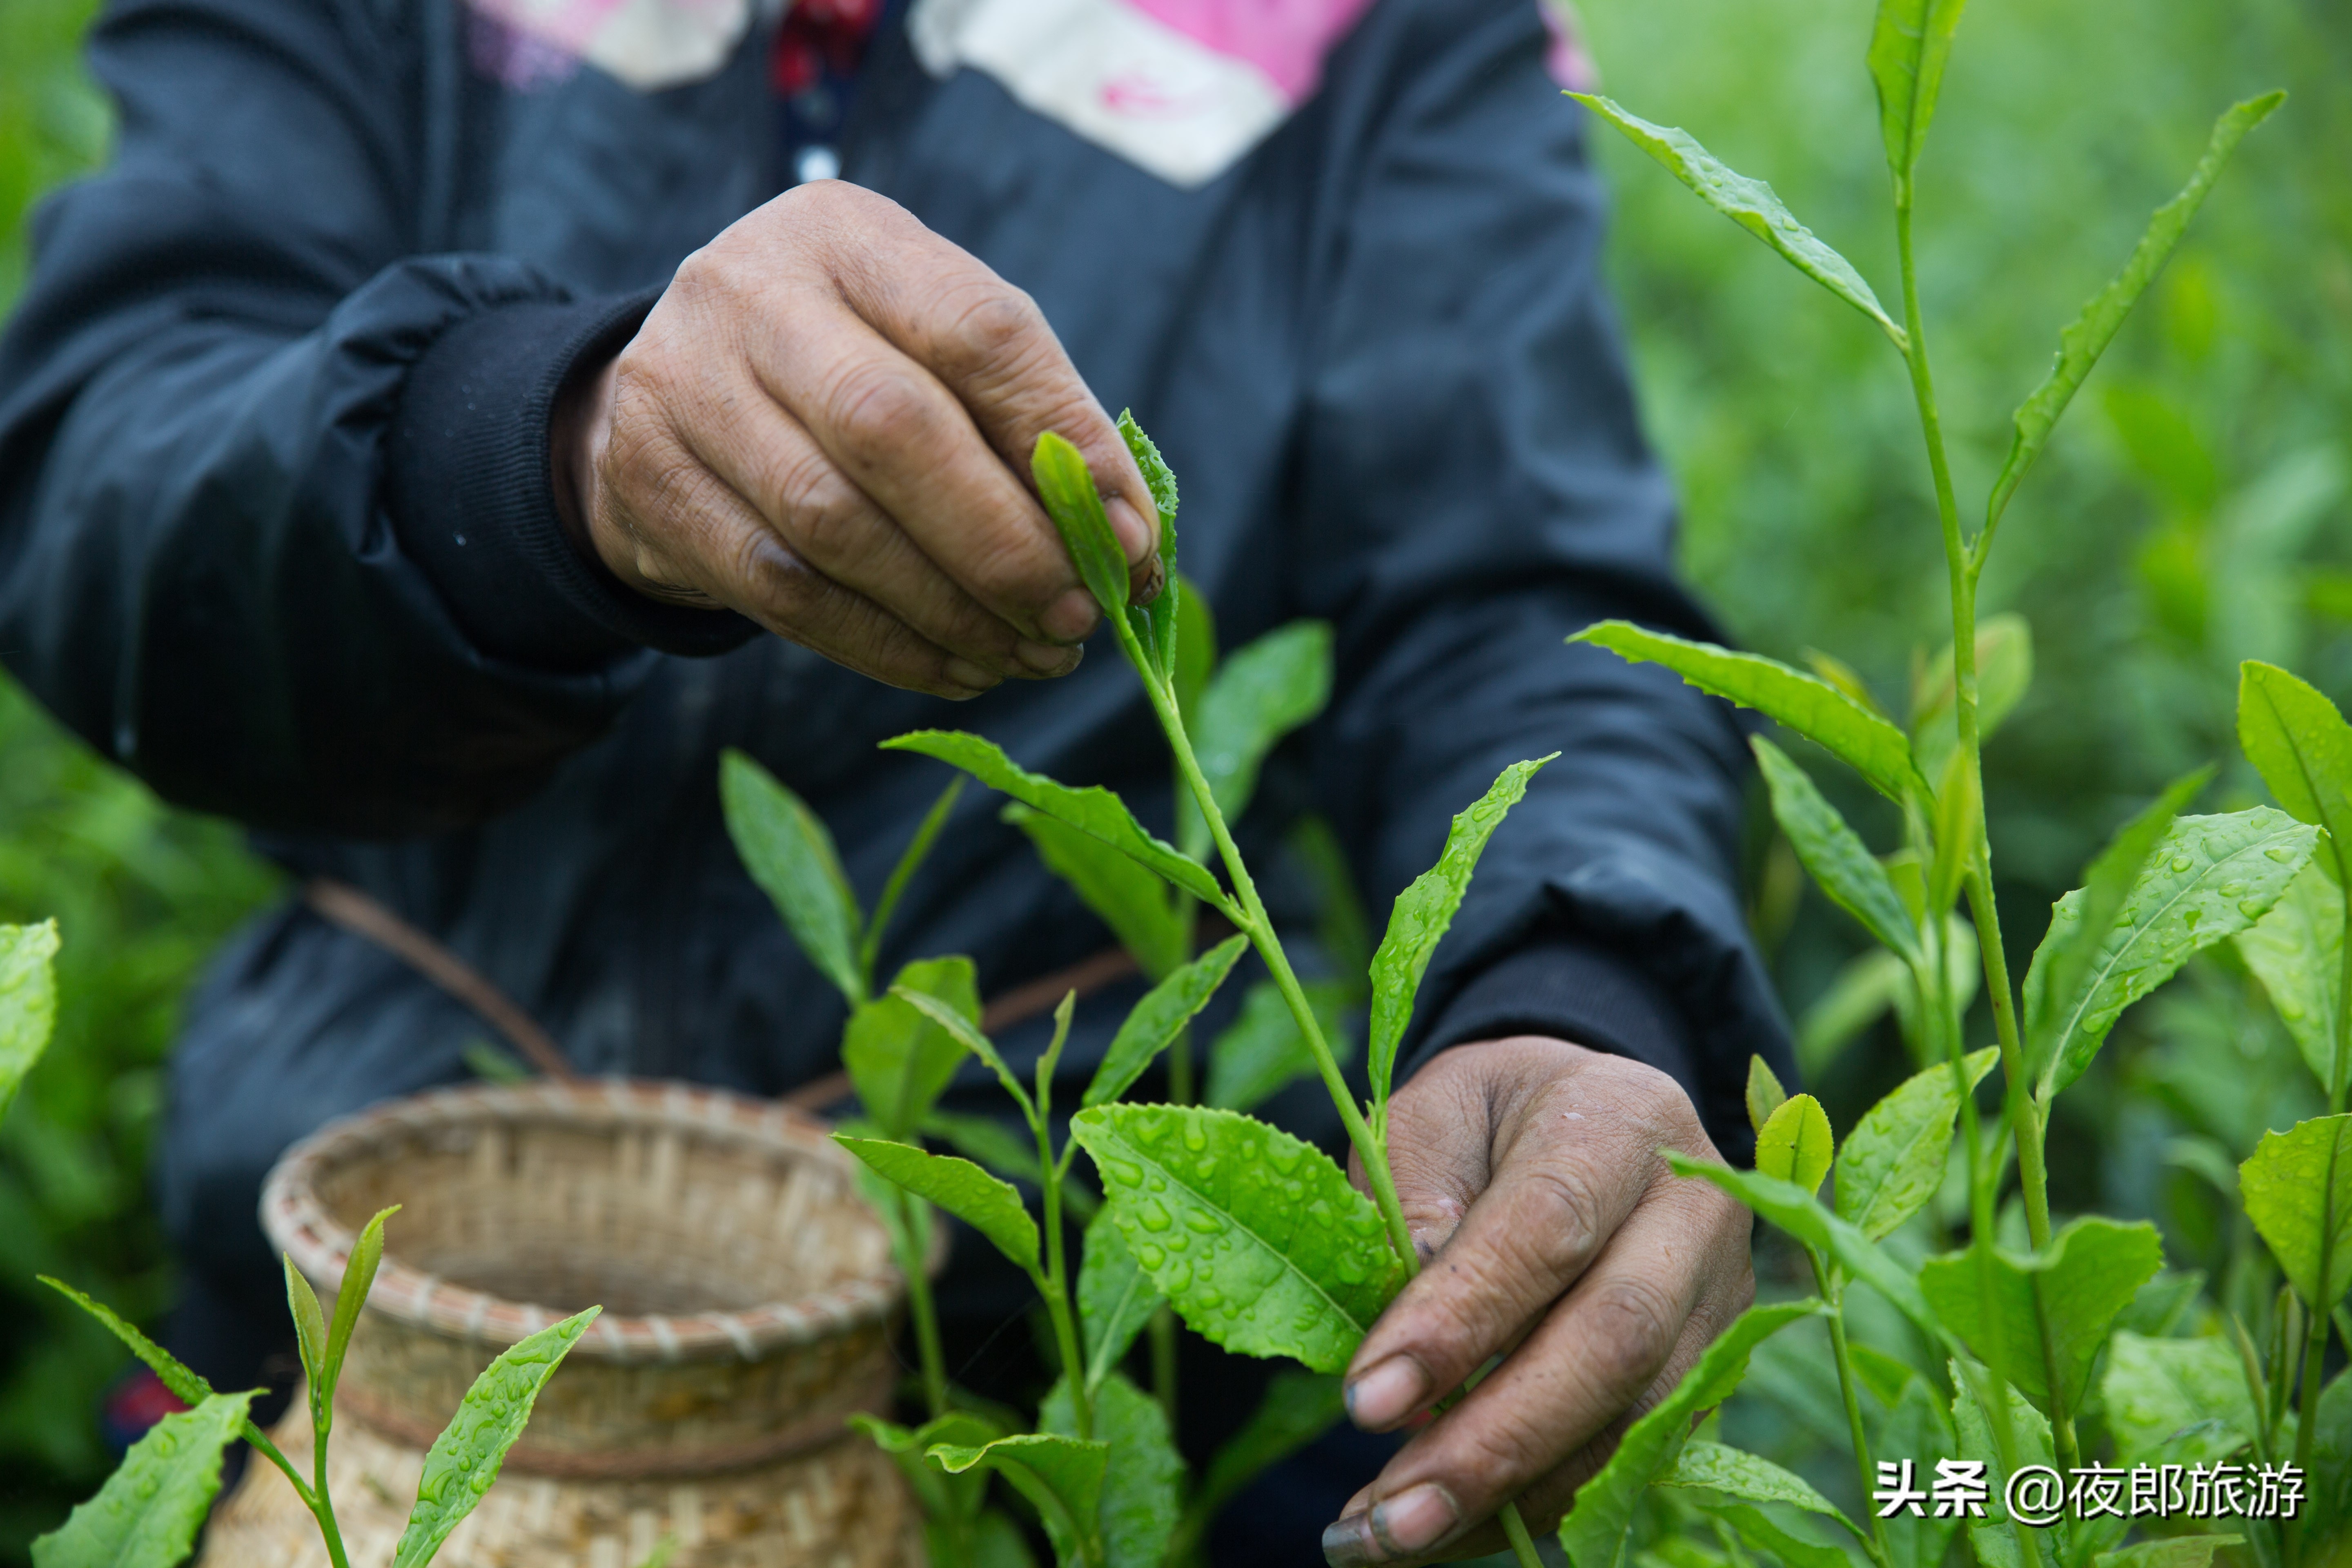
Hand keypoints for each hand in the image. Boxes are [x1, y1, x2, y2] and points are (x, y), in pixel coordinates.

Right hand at [550, 180, 1159, 697]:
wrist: (677, 392)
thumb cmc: (853, 369)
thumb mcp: (936, 352)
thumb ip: (1029, 422)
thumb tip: (1126, 542)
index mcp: (850, 236)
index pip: (979, 332)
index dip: (1065, 444)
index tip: (1130, 539)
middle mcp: (752, 292)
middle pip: (892, 430)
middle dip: (1004, 543)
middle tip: (1078, 615)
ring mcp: (685, 385)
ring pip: (832, 524)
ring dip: (951, 610)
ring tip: (1029, 654)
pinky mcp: (650, 483)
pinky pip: (783, 591)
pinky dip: (886, 646)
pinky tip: (957, 669)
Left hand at [1327, 1037, 1754, 1564]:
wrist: (1588, 1111)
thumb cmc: (1491, 1117)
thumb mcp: (1432, 1111)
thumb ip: (1412, 1193)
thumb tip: (1404, 1320)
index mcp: (1620, 1121)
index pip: (1547, 1228)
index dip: (1460, 1320)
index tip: (1367, 1399)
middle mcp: (1694, 1214)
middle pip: (1612, 1342)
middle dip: (1494, 1443)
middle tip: (1385, 1516)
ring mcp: (1720, 1301)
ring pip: (1632, 1422)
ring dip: (1510, 1499)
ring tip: (1389, 1539)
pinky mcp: (1711, 1372)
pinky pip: (1635, 1459)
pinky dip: (1538, 1508)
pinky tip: (1451, 1534)